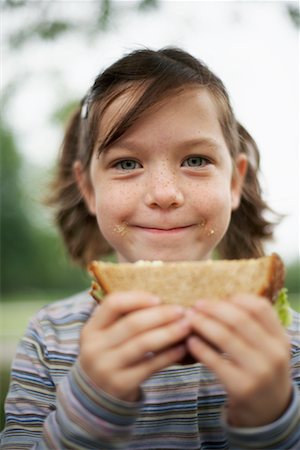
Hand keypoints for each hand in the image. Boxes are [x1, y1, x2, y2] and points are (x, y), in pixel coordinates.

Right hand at [79, 291, 190, 401]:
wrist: (95, 395)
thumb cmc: (109, 354)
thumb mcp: (105, 336)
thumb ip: (124, 319)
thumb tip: (162, 301)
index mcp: (91, 328)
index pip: (113, 304)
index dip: (137, 298)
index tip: (158, 298)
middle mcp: (95, 347)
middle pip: (132, 324)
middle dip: (161, 315)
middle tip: (182, 310)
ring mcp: (107, 367)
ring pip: (143, 344)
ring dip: (169, 333)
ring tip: (187, 327)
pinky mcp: (121, 384)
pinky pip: (150, 366)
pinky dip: (169, 355)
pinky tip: (182, 348)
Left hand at [186, 294, 291, 426]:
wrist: (269, 412)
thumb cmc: (261, 370)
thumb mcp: (268, 348)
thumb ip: (252, 326)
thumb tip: (218, 301)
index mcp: (280, 338)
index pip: (259, 307)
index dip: (235, 298)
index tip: (217, 298)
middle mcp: (274, 353)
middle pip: (239, 319)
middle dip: (213, 308)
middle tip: (196, 305)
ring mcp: (259, 371)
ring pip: (225, 337)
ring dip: (202, 324)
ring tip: (189, 320)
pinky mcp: (241, 387)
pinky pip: (215, 361)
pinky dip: (199, 348)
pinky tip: (190, 341)